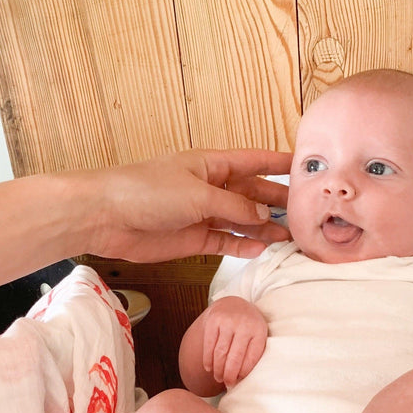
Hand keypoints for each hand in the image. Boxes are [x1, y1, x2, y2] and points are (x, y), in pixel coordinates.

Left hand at [85, 148, 291, 262]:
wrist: (105, 216)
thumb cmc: (147, 191)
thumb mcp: (199, 195)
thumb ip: (235, 208)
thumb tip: (266, 218)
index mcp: (212, 165)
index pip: (255, 162)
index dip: (280, 164)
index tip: (306, 168)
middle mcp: (211, 188)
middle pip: (253, 195)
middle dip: (277, 203)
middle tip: (306, 213)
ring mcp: (202, 214)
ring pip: (242, 222)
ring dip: (264, 229)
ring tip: (290, 237)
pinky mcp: (193, 239)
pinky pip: (225, 242)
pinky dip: (242, 246)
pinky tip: (260, 250)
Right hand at [203, 297, 267, 387]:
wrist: (233, 303)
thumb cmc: (247, 326)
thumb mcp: (256, 335)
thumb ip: (253, 353)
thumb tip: (241, 379)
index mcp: (258, 330)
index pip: (251, 358)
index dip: (244, 372)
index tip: (239, 381)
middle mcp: (244, 324)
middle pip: (235, 357)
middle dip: (230, 375)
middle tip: (227, 384)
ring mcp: (227, 321)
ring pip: (220, 353)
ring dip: (218, 369)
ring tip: (218, 378)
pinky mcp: (213, 320)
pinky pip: (208, 345)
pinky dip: (208, 360)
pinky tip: (209, 368)